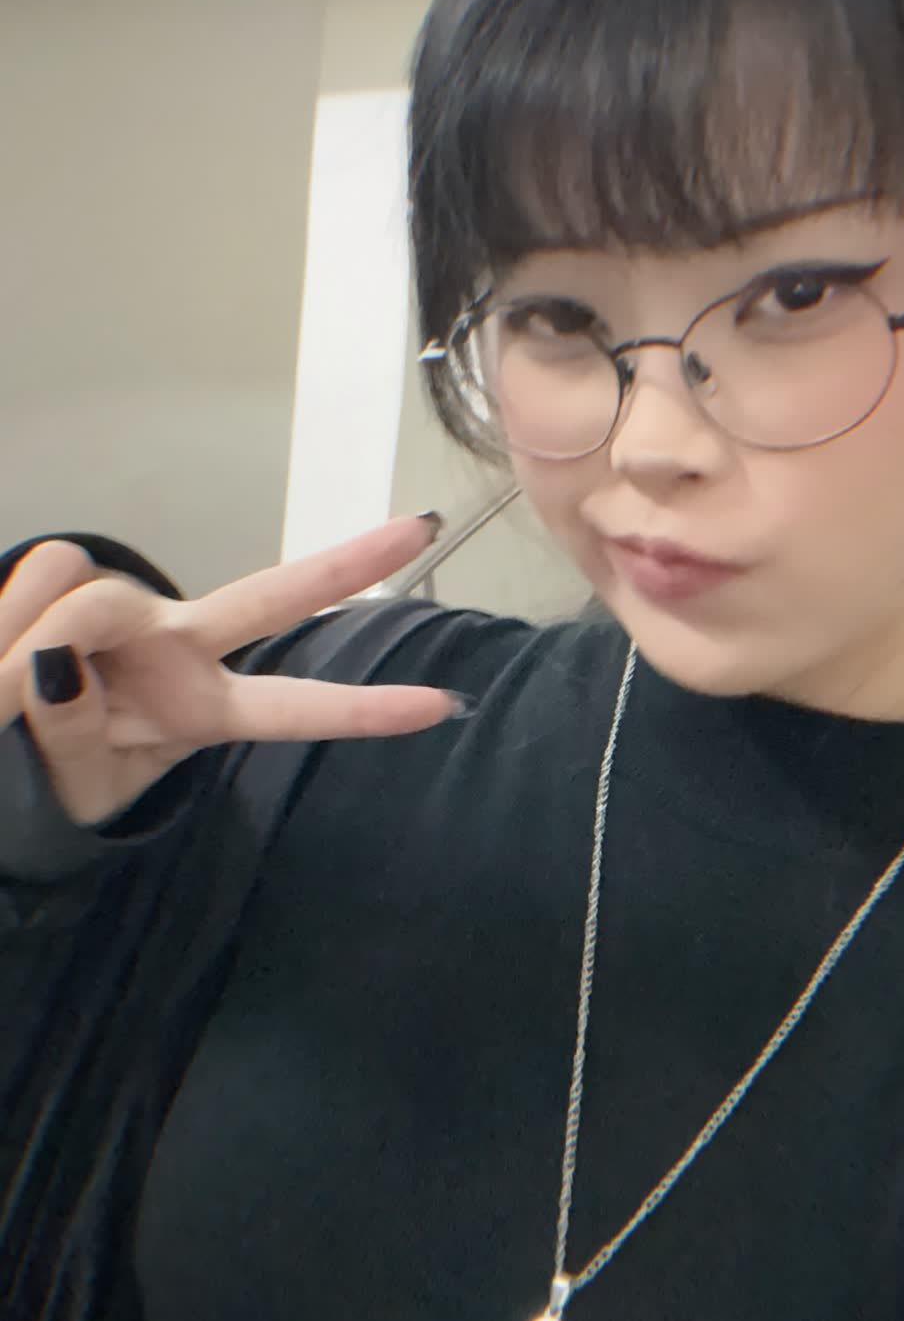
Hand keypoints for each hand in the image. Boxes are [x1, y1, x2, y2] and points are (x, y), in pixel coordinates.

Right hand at [0, 515, 460, 825]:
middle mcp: (178, 651)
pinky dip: (3, 621)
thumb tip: (60, 662)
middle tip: (424, 532)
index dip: (362, 711)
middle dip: (346, 564)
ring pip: (93, 593)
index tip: (442, 707)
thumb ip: (72, 733)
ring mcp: (130, 616)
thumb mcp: (70, 788)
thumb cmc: (37, 789)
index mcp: (198, 713)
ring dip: (28, 640)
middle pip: (272, 598)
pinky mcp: (69, 585)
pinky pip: (42, 578)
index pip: (291, 709)